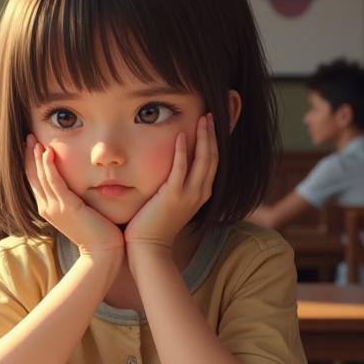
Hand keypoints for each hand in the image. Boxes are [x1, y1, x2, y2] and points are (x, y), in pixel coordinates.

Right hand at [25, 135, 123, 258]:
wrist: (103, 252)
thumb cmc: (98, 232)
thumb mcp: (80, 211)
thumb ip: (74, 197)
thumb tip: (78, 183)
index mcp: (48, 208)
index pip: (35, 180)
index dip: (31, 162)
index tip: (31, 144)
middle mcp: (47, 207)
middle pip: (32, 176)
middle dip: (29, 155)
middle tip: (28, 136)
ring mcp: (54, 208)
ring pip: (40, 177)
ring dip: (36, 156)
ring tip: (34, 140)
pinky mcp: (66, 207)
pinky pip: (53, 182)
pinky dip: (49, 167)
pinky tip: (47, 152)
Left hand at [124, 113, 218, 255]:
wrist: (149, 248)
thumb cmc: (154, 225)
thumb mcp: (170, 202)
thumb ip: (174, 185)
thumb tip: (170, 171)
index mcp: (200, 193)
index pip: (212, 162)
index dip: (214, 142)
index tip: (211, 124)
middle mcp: (200, 193)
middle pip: (212, 157)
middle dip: (213, 134)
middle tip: (212, 114)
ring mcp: (189, 195)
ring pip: (203, 160)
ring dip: (203, 137)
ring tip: (203, 118)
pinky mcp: (173, 197)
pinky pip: (181, 169)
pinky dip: (182, 152)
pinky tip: (181, 135)